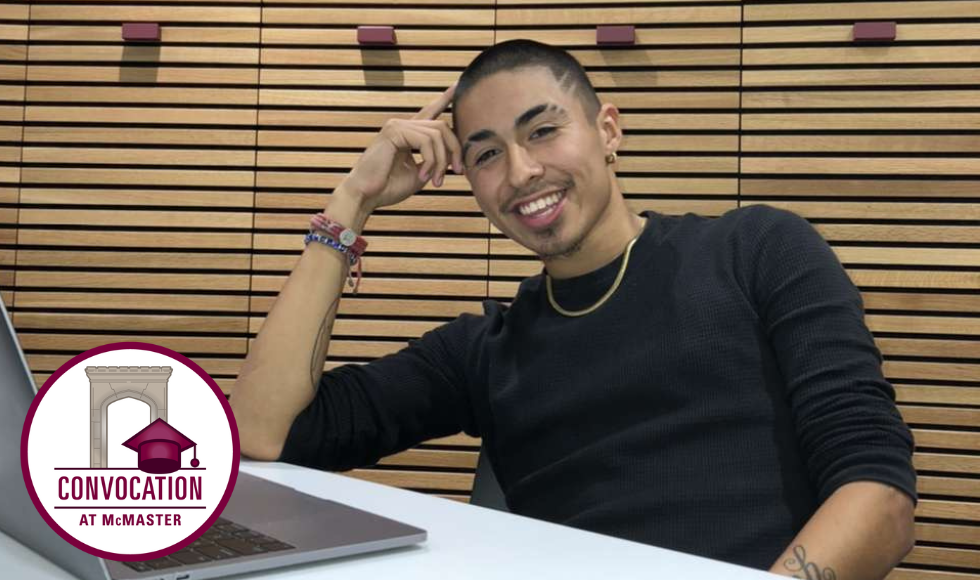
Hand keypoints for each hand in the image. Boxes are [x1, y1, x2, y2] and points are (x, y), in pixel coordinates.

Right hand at [341, 82, 463, 211]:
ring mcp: (397, 125)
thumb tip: (455, 153)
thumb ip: (436, 160)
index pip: (430, 113)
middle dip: (455, 149)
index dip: (444, 99)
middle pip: (442, 126)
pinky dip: (430, 160)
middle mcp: (402, 125)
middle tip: (458, 171)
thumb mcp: (420, 173)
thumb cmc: (388, 188)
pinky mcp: (394, 131)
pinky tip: (423, 175)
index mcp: (408, 134)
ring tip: (436, 181)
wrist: (366, 195)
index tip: (457, 86)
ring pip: (437, 135)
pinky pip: (426, 141)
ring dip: (442, 161)